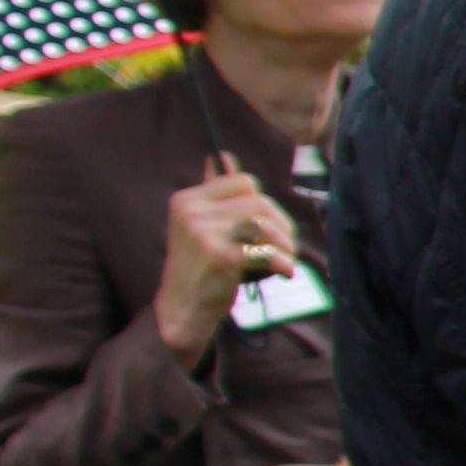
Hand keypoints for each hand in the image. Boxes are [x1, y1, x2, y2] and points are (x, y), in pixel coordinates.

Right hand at [154, 160, 300, 358]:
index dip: (263, 202)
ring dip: (285, 243)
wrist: (181, 310)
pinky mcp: (219, 255)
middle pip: (259, 201)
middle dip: (280, 224)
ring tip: (284, 258)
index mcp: (186, 199)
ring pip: (265, 223)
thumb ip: (214, 194)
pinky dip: (282, 262)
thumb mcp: (200, 225)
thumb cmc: (200, 267)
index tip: (266, 225)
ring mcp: (203, 232)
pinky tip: (283, 272)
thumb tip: (223, 155)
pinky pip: (266, 249)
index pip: (243, 181)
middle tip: (284, 246)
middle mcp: (191, 211)